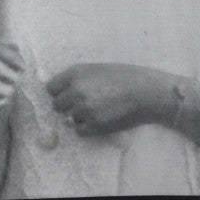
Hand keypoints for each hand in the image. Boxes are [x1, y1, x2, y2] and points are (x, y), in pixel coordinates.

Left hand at [46, 63, 176, 136]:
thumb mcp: (99, 69)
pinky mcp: (93, 125)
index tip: (68, 94)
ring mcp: (84, 109)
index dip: (59, 92)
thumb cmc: (127, 77)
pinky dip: (88, 127)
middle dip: (68, 105)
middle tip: (87, 103)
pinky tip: (103, 117)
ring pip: (69, 118)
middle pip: (57, 105)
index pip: (51, 88)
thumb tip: (61, 90)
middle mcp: (76, 90)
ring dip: (80, 116)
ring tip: (100, 108)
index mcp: (77, 73)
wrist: (148, 92)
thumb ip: (79, 78)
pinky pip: (79, 130)